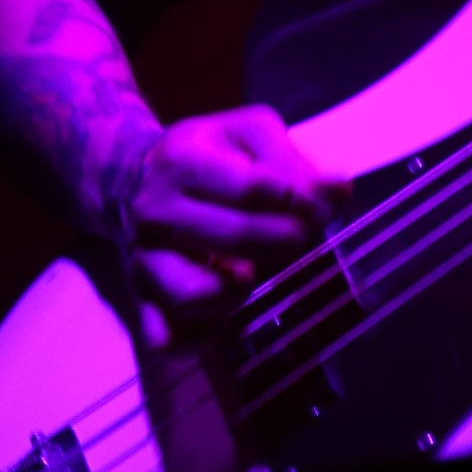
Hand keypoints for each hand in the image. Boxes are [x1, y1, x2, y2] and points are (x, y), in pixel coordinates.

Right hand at [104, 107, 348, 351]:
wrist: (132, 178)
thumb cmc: (208, 154)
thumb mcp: (248, 133)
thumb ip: (293, 159)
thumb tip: (339, 192)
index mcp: (181, 163)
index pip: (253, 188)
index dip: (299, 201)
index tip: (318, 207)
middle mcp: (154, 214)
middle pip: (236, 238)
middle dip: (285, 240)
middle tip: (298, 236)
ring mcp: (144, 261)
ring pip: (196, 295)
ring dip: (242, 290)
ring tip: (254, 271)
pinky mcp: (143, 301)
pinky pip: (168, 338)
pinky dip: (204, 335)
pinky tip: (224, 314)